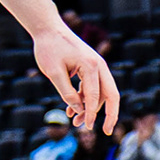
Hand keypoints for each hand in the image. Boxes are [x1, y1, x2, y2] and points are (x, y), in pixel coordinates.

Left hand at [36, 21, 119, 137]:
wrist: (48, 28)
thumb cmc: (49, 48)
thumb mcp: (54, 73)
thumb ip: (66, 93)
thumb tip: (78, 110)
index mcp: (91, 65)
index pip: (95, 96)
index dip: (90, 114)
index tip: (86, 127)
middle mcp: (98, 65)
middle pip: (111, 94)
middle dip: (109, 115)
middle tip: (105, 131)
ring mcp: (96, 65)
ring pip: (101, 93)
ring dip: (91, 108)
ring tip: (75, 123)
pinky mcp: (90, 67)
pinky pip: (92, 87)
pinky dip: (84, 99)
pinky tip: (71, 110)